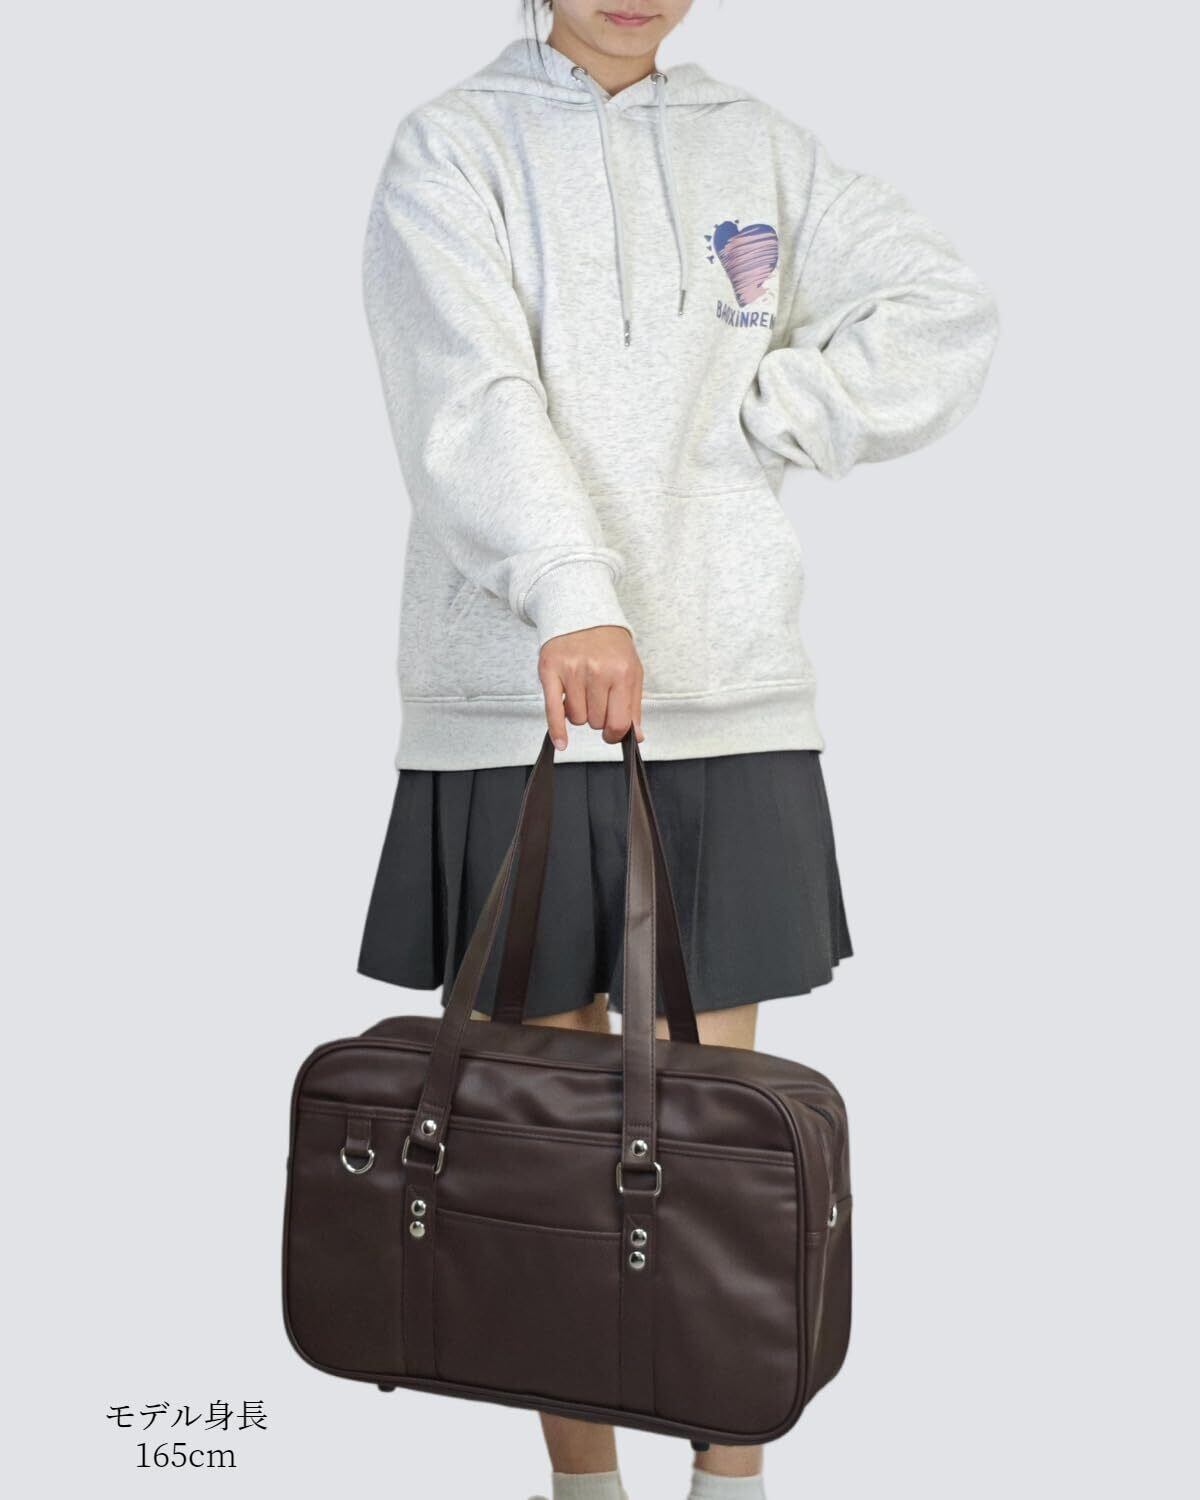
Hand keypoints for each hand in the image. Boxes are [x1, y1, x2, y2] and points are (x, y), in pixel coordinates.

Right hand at [538, 626, 644, 749]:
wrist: (581, 613)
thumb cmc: (609, 645)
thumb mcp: (631, 670)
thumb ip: (634, 706)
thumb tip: (636, 737)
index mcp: (622, 673)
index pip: (618, 722)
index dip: (615, 734)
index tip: (612, 733)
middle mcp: (597, 671)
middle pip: (595, 722)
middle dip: (597, 715)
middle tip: (597, 696)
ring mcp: (572, 670)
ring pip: (576, 718)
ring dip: (579, 712)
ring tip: (582, 692)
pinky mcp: (550, 670)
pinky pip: (553, 710)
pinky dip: (557, 730)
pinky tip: (561, 743)